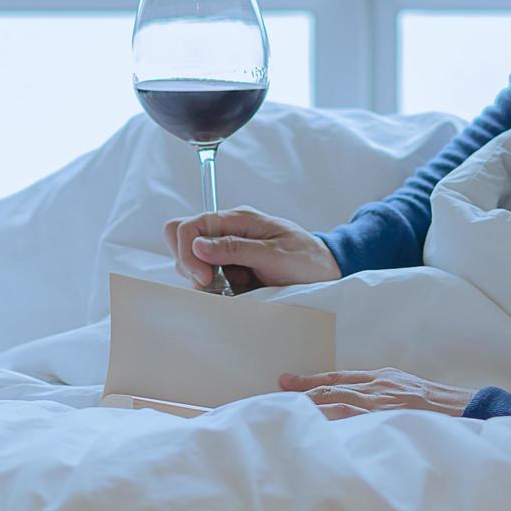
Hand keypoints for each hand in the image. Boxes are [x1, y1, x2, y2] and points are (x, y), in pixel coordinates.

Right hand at [163, 206, 340, 292]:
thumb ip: (235, 248)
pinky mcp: (233, 269)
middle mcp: (228, 231)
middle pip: (183, 242)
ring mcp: (229, 251)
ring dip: (205, 280)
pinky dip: (217, 289)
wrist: (327, 270)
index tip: (205, 278)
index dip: (187, 252)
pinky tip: (238, 291)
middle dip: (190, 266)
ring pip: (193, 264)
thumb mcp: (273, 254)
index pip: (188, 226)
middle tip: (214, 284)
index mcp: (237, 219)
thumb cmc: (306, 258)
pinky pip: (210, 279)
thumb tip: (198, 244)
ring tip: (234, 287)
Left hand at [278, 368, 475, 419]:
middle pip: (332, 388)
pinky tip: (316, 428)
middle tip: (275, 392)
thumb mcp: (408, 390)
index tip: (286, 381)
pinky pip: (354, 420)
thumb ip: (382, 394)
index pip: (338, 378)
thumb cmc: (441, 405)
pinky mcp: (389, 417)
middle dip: (302, 391)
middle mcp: (378, 387)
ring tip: (285, 410)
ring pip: (337, 402)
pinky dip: (333, 421)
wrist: (468, 409)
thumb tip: (358, 403)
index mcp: (382, 379)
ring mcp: (383, 403)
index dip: (311, 380)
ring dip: (311, 405)